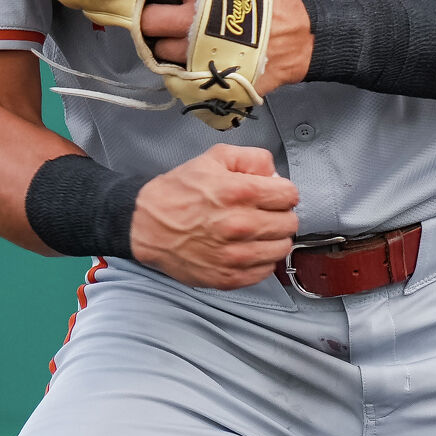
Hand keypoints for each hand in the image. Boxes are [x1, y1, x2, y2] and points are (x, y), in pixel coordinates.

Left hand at [92, 0, 312, 93]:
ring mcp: (200, 48)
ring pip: (159, 48)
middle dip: (144, 19)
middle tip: (154, 17)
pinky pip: (175, 71)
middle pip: (148, 19)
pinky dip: (177, 64)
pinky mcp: (206, 73)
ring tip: (183, 38)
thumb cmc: (265, 2)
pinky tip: (192, 56)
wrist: (299, 39)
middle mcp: (197, 17)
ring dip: (163, 44)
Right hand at [130, 144, 299, 289]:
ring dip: (273, 238)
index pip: (289, 195)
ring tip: (256, 232)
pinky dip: (261, 260)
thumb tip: (274, 173)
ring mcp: (236, 255)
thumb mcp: (212, 158)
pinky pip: (265, 271)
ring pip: (281, 248)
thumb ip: (251, 158)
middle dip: (279, 214)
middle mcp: (241, 225)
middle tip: (263, 212)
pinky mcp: (229, 277)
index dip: (281, 191)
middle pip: (289, 223)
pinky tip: (246, 248)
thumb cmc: (178, 192)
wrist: (146, 226)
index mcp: (240, 192)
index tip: (271, 193)